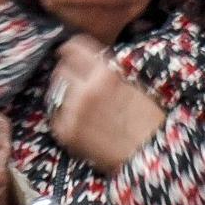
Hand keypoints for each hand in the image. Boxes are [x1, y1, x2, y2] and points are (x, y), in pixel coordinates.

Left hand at [47, 36, 166, 170]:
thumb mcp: (133, 84)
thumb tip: (91, 60)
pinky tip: (78, 120)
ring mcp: (72, 111)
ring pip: (55, 91)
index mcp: (104, 73)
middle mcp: (84, 89)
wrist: (149, 156)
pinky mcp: (65, 131)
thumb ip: (108, 71)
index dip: (70, 49)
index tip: (67, 51)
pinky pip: (55, 115)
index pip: (74, 48)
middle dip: (67, 71)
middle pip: (60, 69)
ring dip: (65, 93)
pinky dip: (63, 114)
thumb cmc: (148, 121)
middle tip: (75, 80)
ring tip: (78, 103)